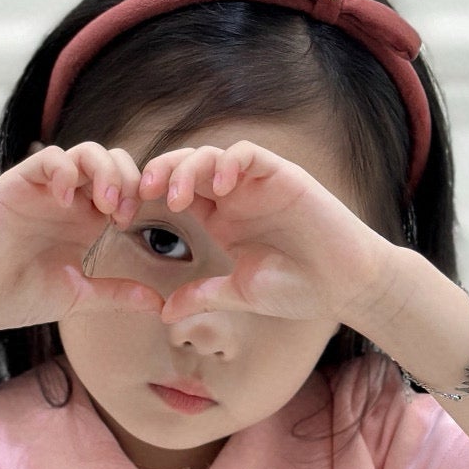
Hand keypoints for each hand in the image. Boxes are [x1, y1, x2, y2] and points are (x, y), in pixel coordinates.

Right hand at [0, 142, 167, 336]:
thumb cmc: (18, 297)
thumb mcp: (79, 296)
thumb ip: (118, 294)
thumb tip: (160, 304)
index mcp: (86, 220)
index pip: (126, 186)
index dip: (140, 196)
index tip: (136, 225)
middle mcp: (68, 198)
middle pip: (112, 161)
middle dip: (128, 180)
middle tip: (123, 214)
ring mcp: (44, 189)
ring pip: (85, 152)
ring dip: (104, 171)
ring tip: (105, 205)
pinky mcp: (17, 184)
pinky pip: (49, 158)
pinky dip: (65, 171)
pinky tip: (68, 201)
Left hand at [134, 140, 396, 325]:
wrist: (347, 285)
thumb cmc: (300, 289)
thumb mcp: (240, 293)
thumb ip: (204, 295)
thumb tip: (163, 313)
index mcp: (219, 221)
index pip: (174, 196)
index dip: (146, 201)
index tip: (121, 219)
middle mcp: (233, 197)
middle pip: (185, 168)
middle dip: (157, 175)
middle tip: (138, 195)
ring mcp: (256, 183)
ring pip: (210, 156)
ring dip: (187, 169)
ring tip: (176, 198)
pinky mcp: (282, 175)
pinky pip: (248, 154)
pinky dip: (230, 163)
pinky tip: (221, 186)